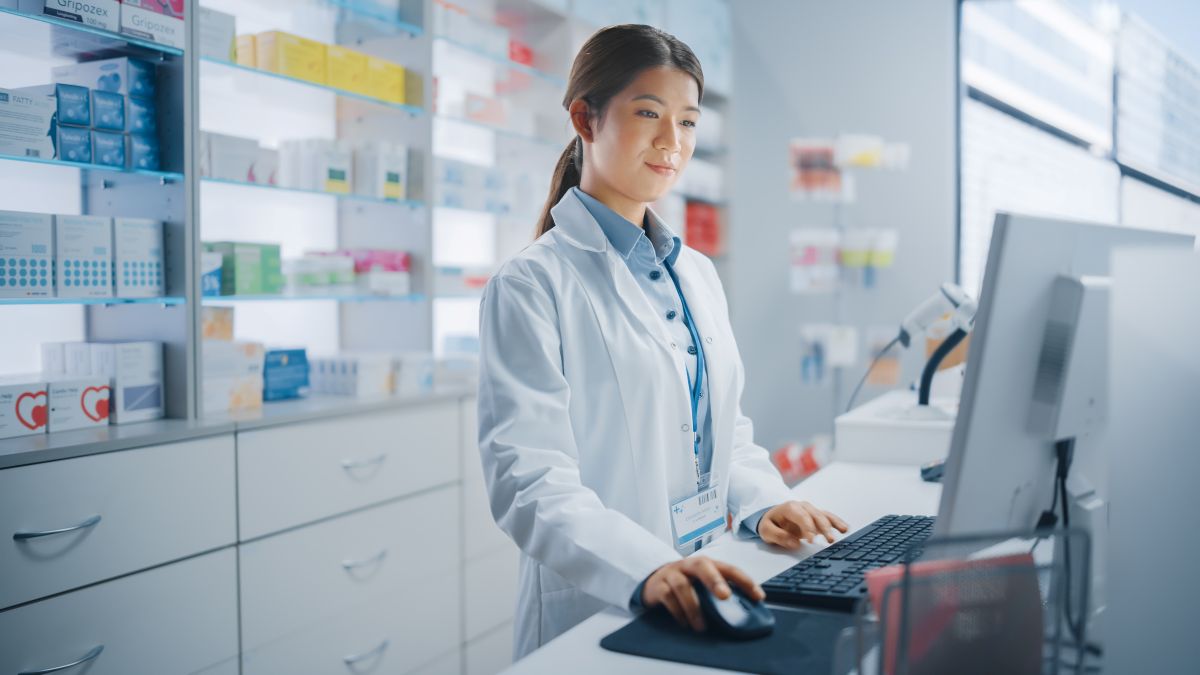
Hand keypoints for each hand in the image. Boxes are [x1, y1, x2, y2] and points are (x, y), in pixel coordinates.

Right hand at [641, 556, 762, 631]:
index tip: (758, 596)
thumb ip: (718, 592)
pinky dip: (678, 612)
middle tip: (725, 596)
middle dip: (714, 580)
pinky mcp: (658, 586)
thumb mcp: (702, 583)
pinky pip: (667, 597)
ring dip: (693, 607)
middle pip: (702, 565)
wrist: (654, 580)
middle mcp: (689, 565)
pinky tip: (685, 623)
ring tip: (701, 627)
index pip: (729, 569)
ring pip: (682, 585)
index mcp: (707, 564)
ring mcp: (672, 574)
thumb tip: (743, 612)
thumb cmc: (686, 583)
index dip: (745, 581)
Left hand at [758, 500, 849, 549]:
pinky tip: (845, 528)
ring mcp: (811, 511)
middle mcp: (803, 507)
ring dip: (834, 524)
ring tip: (843, 531)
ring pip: (824, 515)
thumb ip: (779, 536)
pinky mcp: (816, 517)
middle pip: (816, 515)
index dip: (808, 527)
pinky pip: (828, 518)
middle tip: (830, 540)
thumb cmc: (770, 523)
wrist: (773, 516)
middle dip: (824, 527)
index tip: (812, 540)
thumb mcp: (766, 530)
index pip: (801, 516)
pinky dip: (837, 522)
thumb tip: (795, 543)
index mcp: (790, 507)